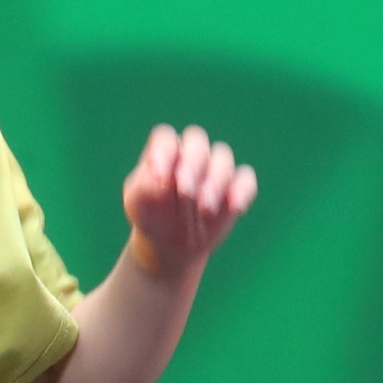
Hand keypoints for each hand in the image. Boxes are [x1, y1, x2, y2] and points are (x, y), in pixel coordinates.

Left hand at [122, 124, 256, 277]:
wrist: (169, 244)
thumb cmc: (150, 217)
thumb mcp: (137, 203)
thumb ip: (142, 185)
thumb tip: (158, 174)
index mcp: (164, 152)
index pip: (165, 138)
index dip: (163, 153)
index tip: (160, 180)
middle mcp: (190, 154)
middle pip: (197, 141)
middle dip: (192, 164)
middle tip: (185, 192)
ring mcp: (214, 169)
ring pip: (223, 157)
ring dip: (215, 181)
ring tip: (205, 209)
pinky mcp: (234, 188)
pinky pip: (246, 180)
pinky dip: (242, 191)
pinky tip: (236, 208)